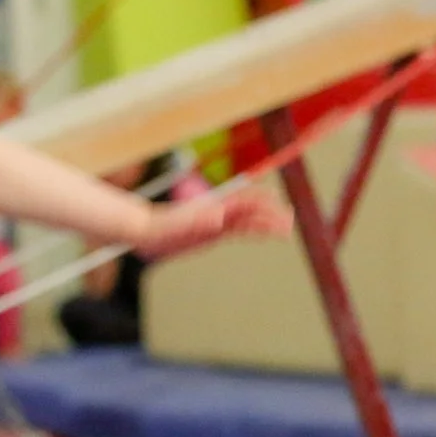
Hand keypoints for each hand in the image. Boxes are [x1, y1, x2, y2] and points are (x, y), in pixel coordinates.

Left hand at [135, 188, 290, 259]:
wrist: (145, 231)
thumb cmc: (161, 230)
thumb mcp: (177, 228)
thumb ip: (198, 222)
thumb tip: (218, 216)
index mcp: (215, 208)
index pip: (247, 203)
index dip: (265, 207)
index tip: (280, 216)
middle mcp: (219, 211)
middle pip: (253, 209)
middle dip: (272, 215)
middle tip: (290, 224)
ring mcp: (217, 220)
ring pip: (249, 217)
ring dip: (267, 221)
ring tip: (285, 229)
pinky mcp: (213, 231)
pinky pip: (239, 227)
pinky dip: (255, 229)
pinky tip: (263, 233)